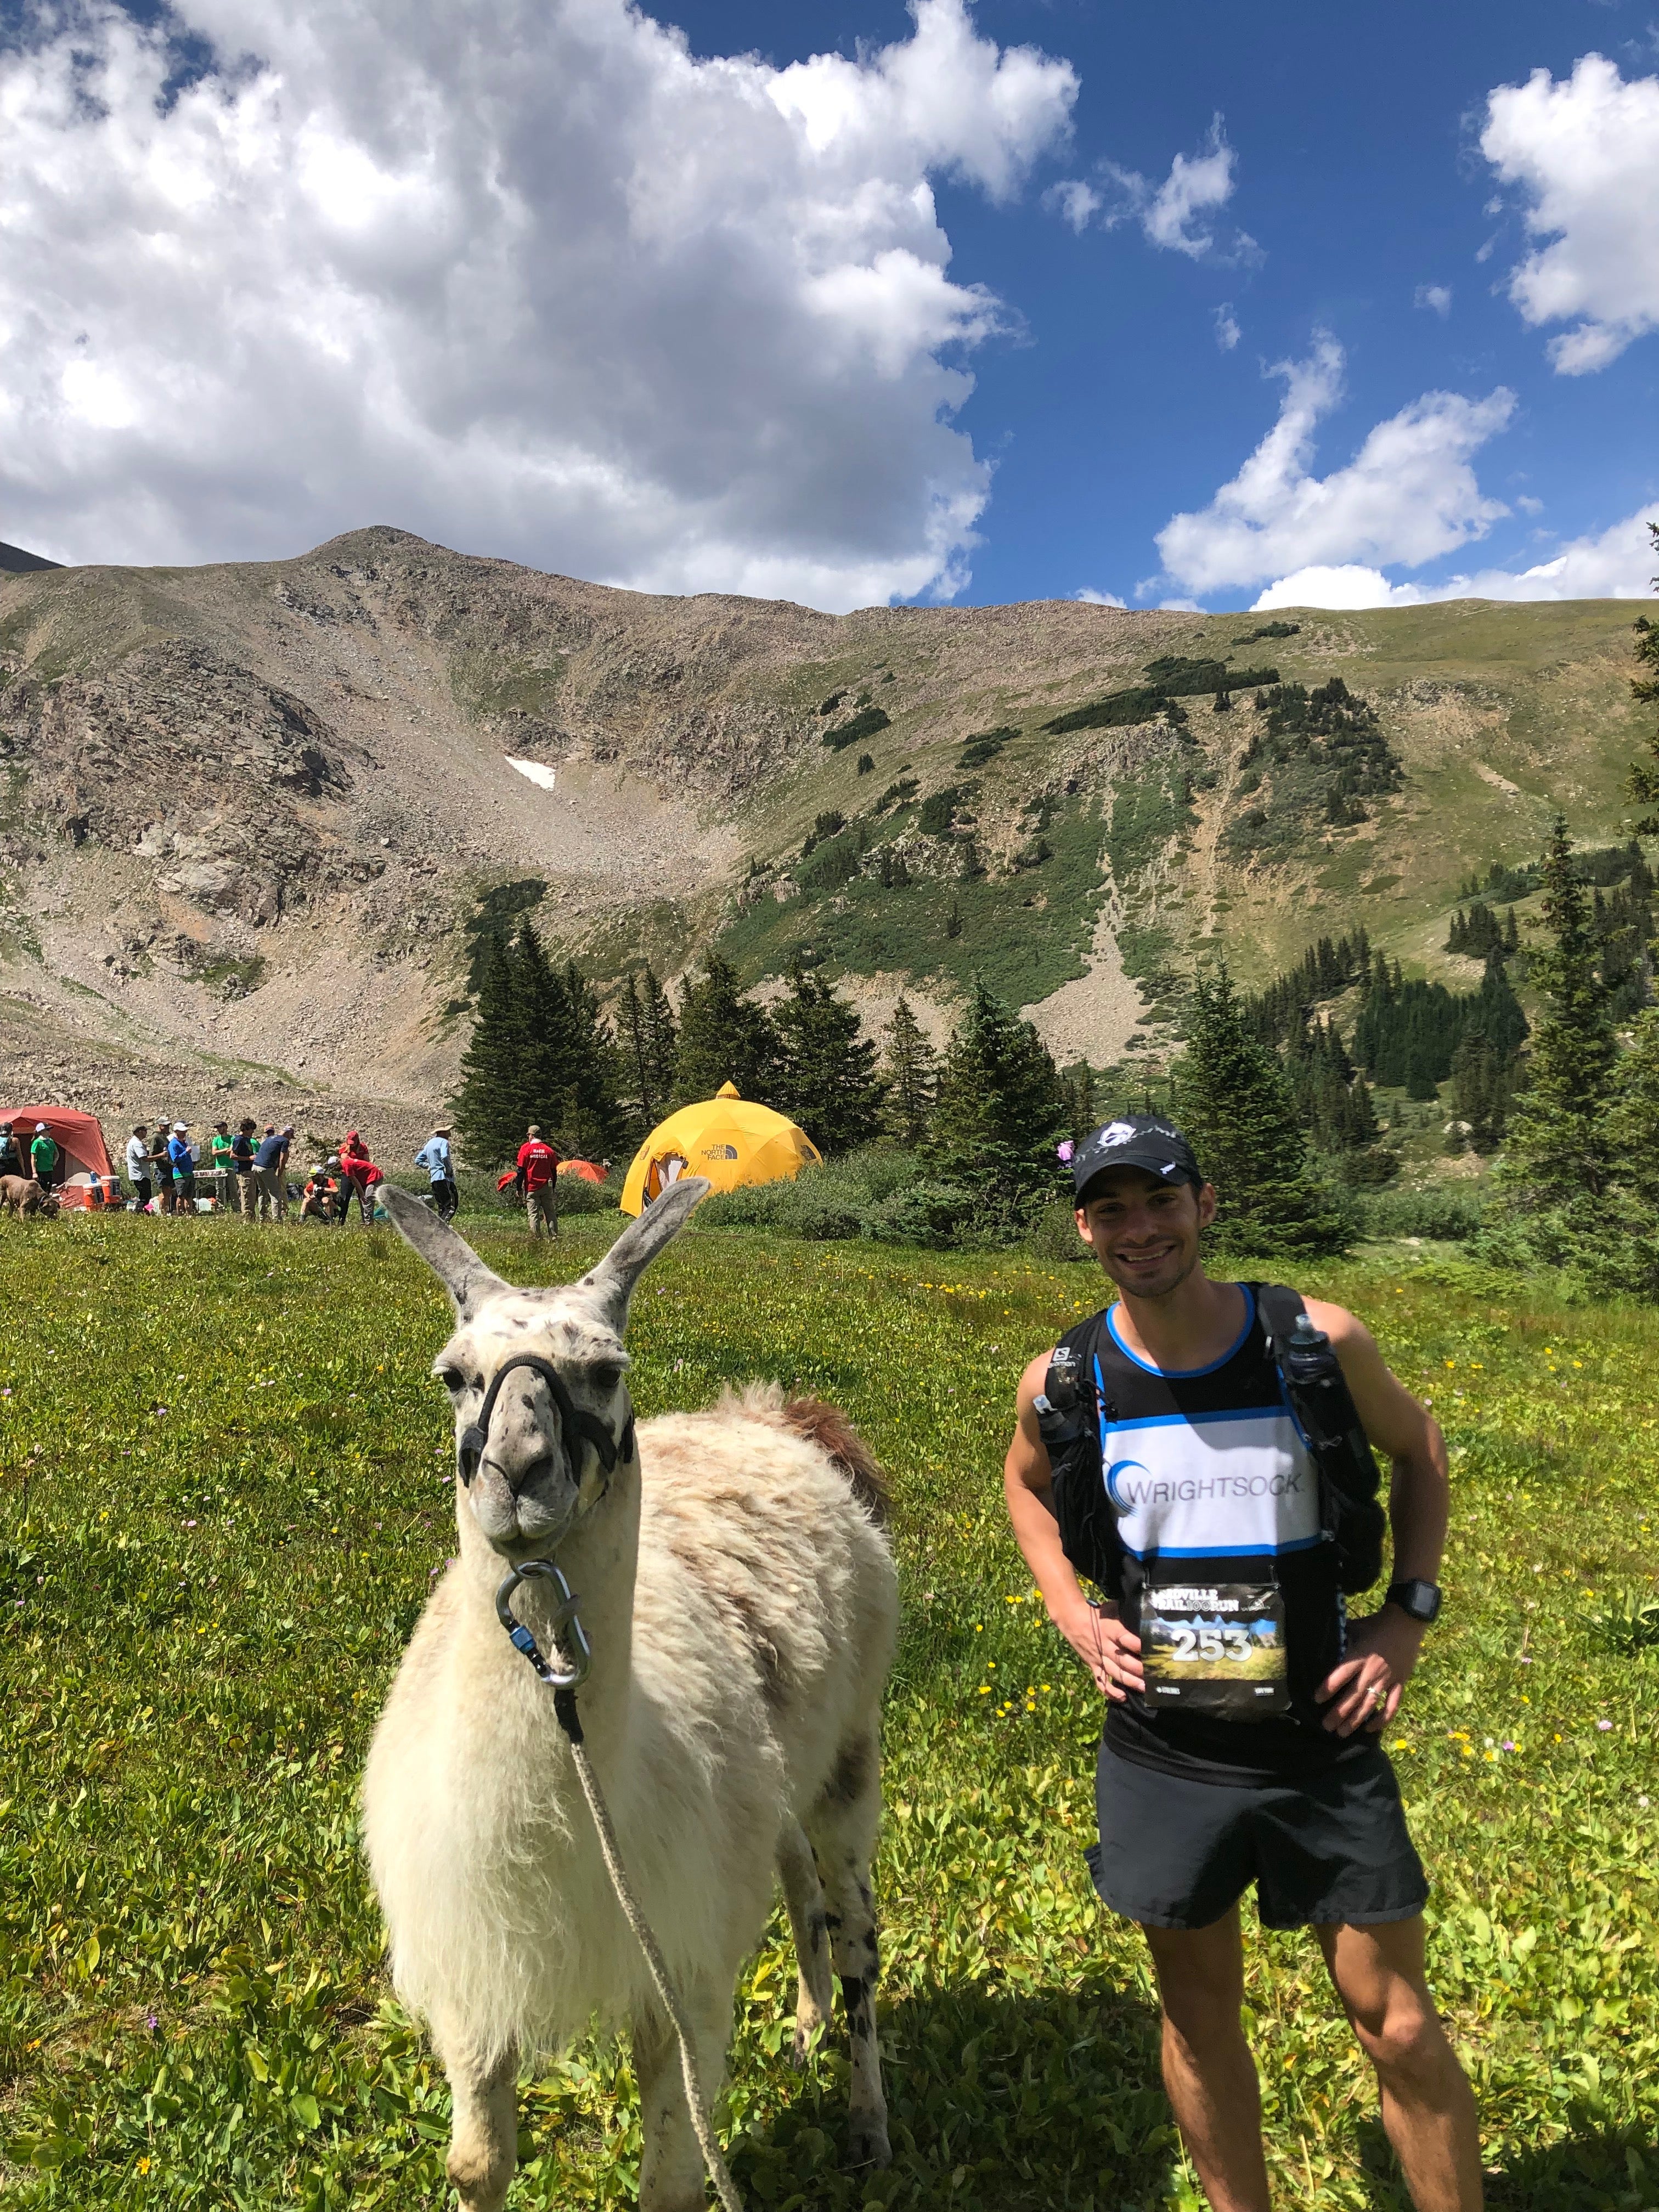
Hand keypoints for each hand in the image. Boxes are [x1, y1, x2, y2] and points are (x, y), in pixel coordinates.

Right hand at [1053, 1598, 1143, 1702]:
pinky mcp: (1092, 1665)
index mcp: (1111, 1629)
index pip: (1127, 1639)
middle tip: (1154, 1676)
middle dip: (1139, 1669)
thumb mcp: (1112, 1609)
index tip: (1153, 1652)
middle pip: (1123, 1661)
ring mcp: (1098, 1657)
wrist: (1070, 1617)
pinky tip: (1123, 1697)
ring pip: (1115, 1673)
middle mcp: (1105, 1646)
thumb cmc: (1095, 1612)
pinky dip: (1110, 1692)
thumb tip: (1147, 1616)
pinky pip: (1101, 1681)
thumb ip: (1127, 1615)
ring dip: (1130, 1681)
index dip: (1139, 1646)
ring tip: (1144, 1688)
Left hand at [1317, 1607, 1424, 1735]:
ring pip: (1369, 1705)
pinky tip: (1370, 1728)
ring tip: (1342, 1733)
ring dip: (1355, 1721)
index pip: (1340, 1675)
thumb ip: (1341, 1639)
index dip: (1328, 1688)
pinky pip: (1392, 1706)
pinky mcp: (1400, 1684)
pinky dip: (1382, 1719)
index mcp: (1359, 1656)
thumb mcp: (1355, 1627)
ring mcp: (1387, 1680)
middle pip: (1353, 1696)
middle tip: (1326, 1726)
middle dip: (1338, 1713)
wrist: (1406, 1622)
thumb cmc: (1376, 1624)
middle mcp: (1371, 1671)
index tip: (1317, 1699)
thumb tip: (1322, 1643)